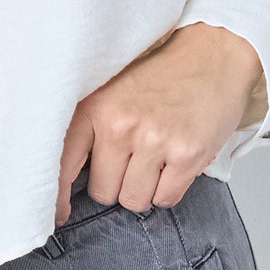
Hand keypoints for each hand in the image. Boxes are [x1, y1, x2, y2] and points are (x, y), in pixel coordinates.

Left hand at [54, 23, 263, 225]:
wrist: (211, 54)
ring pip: (134, 200)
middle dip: (117, 184)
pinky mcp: (187, 154)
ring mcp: (155, 140)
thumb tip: (68, 180)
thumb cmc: (160, 75)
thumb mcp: (111, 91)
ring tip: (155, 157)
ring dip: (144, 188)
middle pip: (103, 192)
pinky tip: (174, 162)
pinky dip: (169, 189)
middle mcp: (120, 124)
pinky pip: (165, 199)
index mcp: (95, 106)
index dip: (58, 196)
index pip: (63, 163)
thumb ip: (90, 127)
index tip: (60, 214)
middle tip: (133, 158)